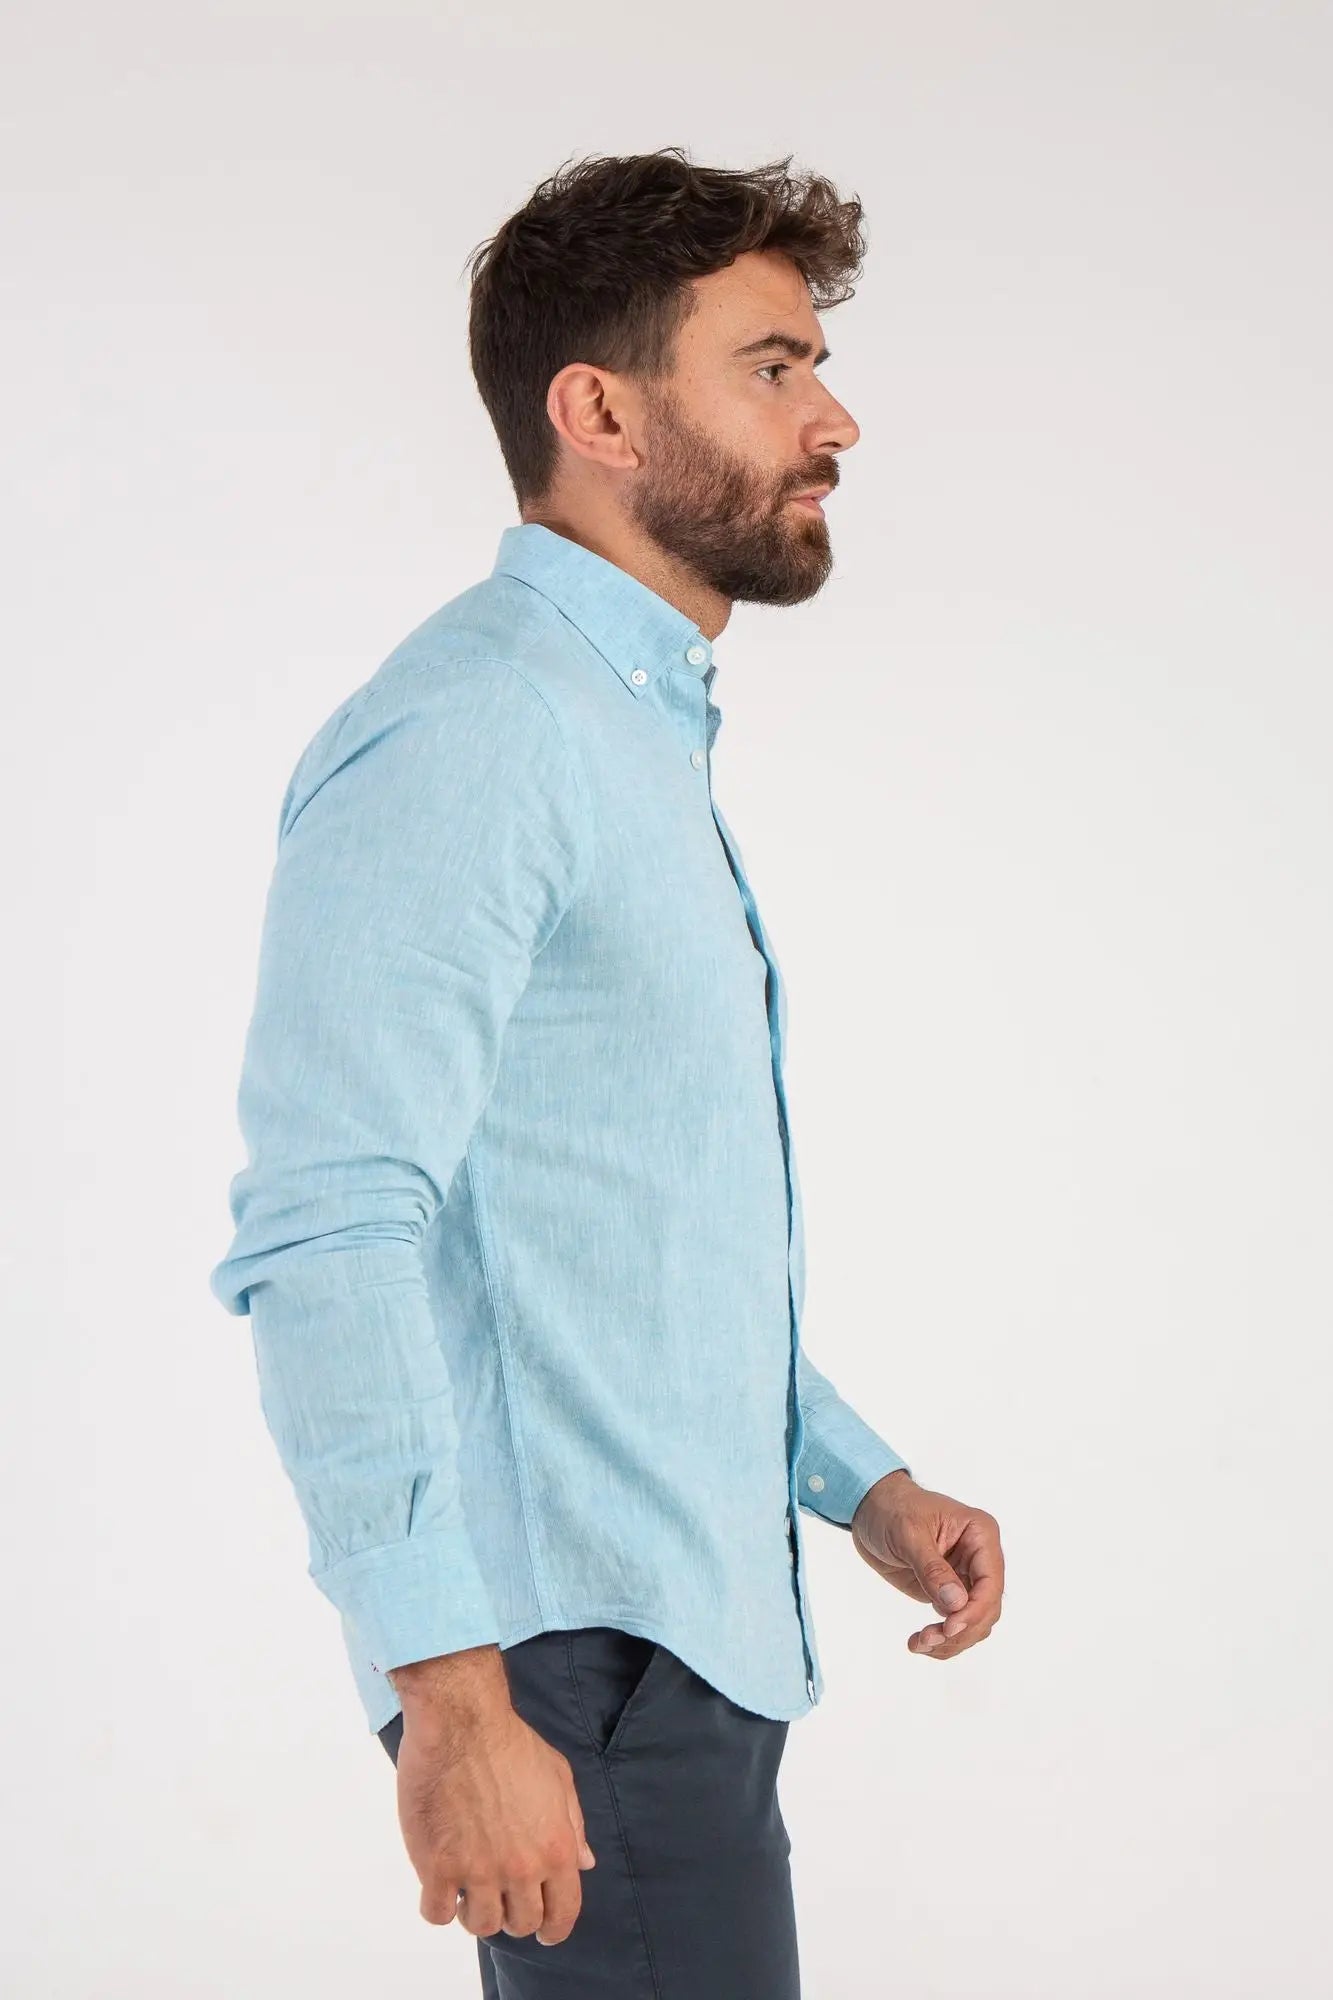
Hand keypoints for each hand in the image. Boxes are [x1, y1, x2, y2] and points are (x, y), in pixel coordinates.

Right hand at [394, 1702, 596, 1944]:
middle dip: (512, 1913)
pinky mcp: (437, 1866)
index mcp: (555, 1849)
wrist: (462, 1723)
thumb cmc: (511, 1742)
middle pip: (519, 1923)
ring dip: (474, 1912)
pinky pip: (437, 1914)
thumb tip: (584, 1863)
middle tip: (498, 1892)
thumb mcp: (558, 1776)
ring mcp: (477, 1871)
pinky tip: (439, 1884)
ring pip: (480, 1925)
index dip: (554, 1928)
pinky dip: (438, 1905)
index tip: (545, 1931)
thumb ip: (573, 1824)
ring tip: (468, 1889)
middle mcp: (521, 1868)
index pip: (563, 1914)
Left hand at [850, 1471, 1003, 1660]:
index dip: (974, 1610)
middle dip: (961, 1630)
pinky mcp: (949, 1593)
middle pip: (986, 1608)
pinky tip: (920, 1643)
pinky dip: (942, 1639)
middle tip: (928, 1639)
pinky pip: (956, 1624)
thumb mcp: (909, 1533)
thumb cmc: (892, 1509)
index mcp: (980, 1534)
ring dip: (951, 1641)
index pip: (990, 1582)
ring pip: (974, 1622)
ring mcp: (965, 1577)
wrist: (871, 1510)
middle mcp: (979, 1558)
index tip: (949, 1628)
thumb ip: (932, 1568)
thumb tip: (957, 1603)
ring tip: (919, 1644)